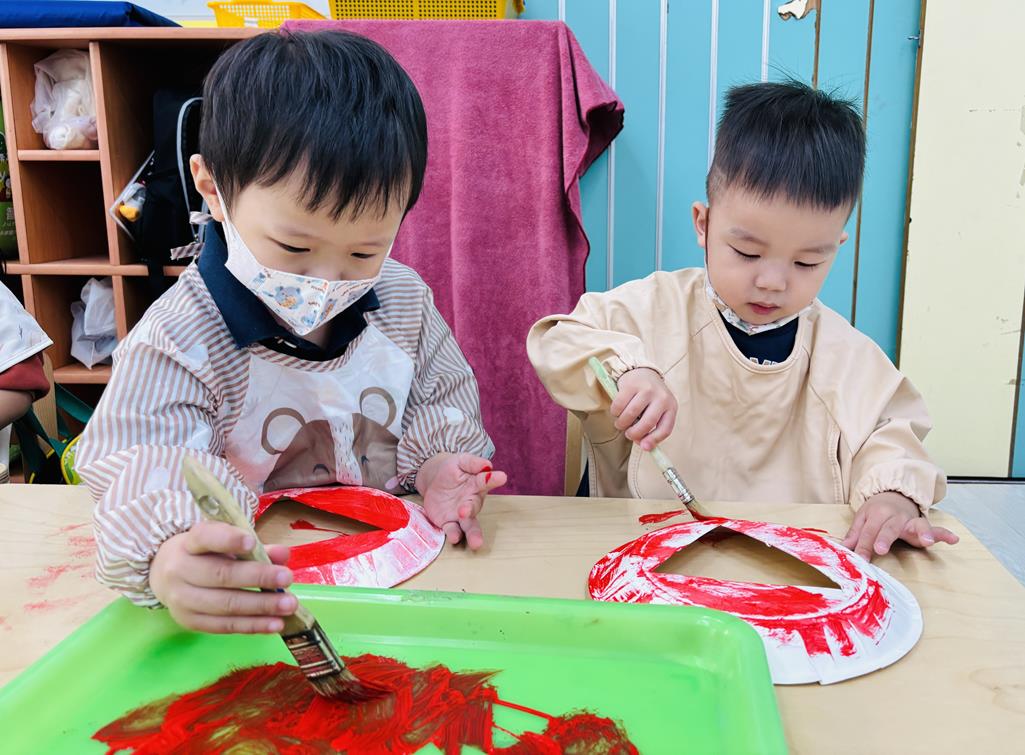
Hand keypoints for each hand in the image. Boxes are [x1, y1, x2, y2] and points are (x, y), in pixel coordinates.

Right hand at [150, 520, 296, 633]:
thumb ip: (255, 547)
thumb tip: (282, 555)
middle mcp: (180, 570)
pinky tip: (276, 624)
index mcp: (190, 542)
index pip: (205, 538)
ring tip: (289, 605)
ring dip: (261, 606)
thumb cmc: (206, 554)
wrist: (166, 576)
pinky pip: (225, 626)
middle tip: (287, 578)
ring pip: (225, 605)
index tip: (251, 542)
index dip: (227, 539)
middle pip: (221, 575)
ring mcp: (182, 600)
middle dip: (258, 577)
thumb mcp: (226, 542)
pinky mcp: (189, 622)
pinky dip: (253, 626)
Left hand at [417, 453, 506, 549]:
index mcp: (476, 484)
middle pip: (475, 508)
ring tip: (476, 542)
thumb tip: (487, 465)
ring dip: (472, 534)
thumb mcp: (460, 461)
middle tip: (466, 512)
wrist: (433, 480)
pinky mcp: (448, 522)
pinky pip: (453, 530)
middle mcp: (471, 502)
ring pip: (469, 526)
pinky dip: (454, 535)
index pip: (485, 481)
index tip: (502, 477)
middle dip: (471, 510)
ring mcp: (461, 514)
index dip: (493, 479)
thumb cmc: (451, 470)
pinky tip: (455, 538)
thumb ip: (473, 463)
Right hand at [611, 368, 676, 450]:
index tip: (643, 446)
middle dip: (634, 433)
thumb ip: (651, 428)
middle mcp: (662, 397)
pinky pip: (619, 405)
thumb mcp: (656, 411)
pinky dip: (615, 412)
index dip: (653, 440)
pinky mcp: (632, 384)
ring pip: (631, 414)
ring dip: (622, 424)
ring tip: (621, 423)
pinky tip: (617, 412)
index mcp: (671, 407)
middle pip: (647, 423)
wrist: (643, 372)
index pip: (665, 429)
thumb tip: (643, 445)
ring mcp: (647, 389)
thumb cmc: (649, 398)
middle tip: (628, 434)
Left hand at [842, 492, 958, 559]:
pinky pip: (936, 529)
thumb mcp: (863, 518)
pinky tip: (954, 539)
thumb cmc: (876, 511)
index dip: (863, 545)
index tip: (859, 558)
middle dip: (884, 538)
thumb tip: (844, 549)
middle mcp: (895, 517)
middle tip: (880, 549)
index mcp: (877, 514)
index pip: (868, 531)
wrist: (895, 494)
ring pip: (916, 525)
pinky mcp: (924, 526)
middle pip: (889, 528)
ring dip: (922, 533)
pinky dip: (945, 534)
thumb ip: (855, 534)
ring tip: (927, 542)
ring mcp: (911, 521)